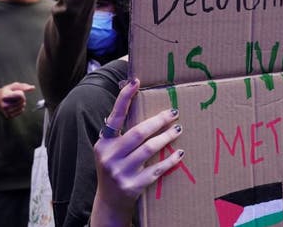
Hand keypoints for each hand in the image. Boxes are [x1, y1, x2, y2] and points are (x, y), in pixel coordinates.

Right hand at [0, 82, 34, 118]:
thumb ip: (23, 86)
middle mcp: (5, 105)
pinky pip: (21, 111)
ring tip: (14, 101)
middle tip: (14, 97)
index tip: (16, 92)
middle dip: (21, 98)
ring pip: (22, 106)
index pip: (21, 95)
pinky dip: (20, 108)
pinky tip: (14, 106)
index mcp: (5, 96)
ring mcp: (6, 111)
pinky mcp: (8, 116)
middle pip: (22, 101)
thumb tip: (33, 88)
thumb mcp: (13, 86)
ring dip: (21, 103)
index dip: (21, 93)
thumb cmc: (5, 91)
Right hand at [91, 79, 182, 226]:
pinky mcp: (133, 186)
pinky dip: (170, 160)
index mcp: (103, 144)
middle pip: (138, 133)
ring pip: (148, 149)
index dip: (124, 98)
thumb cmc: (114, 166)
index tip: (136, 81)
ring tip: (178, 130)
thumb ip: (118, 130)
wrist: (110, 201)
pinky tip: (179, 153)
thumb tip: (129, 97)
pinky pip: (156, 169)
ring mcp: (120, 173)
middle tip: (174, 113)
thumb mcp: (109, 148)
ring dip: (166, 137)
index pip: (114, 117)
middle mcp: (109, 157)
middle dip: (158, 121)